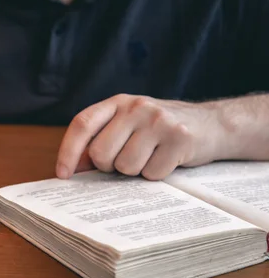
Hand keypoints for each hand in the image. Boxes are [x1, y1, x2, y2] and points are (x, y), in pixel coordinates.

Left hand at [56, 94, 222, 179]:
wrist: (213, 125)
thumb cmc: (160, 131)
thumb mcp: (128, 125)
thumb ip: (101, 139)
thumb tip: (72, 168)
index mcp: (118, 102)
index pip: (82, 124)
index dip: (68, 151)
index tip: (63, 175)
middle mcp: (136, 107)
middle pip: (101, 153)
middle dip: (109, 167)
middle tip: (126, 160)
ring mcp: (159, 121)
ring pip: (125, 167)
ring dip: (135, 172)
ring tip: (150, 157)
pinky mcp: (179, 139)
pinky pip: (151, 174)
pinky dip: (156, 175)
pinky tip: (167, 161)